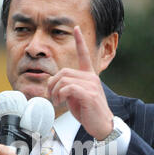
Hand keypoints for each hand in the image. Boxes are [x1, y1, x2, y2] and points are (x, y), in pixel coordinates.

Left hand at [47, 25, 112, 139]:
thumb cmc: (88, 112)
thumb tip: (53, 84)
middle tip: (51, 96)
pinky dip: (60, 95)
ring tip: (56, 101)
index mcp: (89, 76)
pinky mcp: (89, 94)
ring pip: (64, 80)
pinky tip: (60, 102)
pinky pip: (68, 88)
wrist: (101, 126)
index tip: (76, 28)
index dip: (80, 41)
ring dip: (55, 92)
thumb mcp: (75, 97)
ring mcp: (91, 85)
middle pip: (64, 72)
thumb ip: (67, 87)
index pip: (85, 55)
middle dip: (52, 84)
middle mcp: (91, 78)